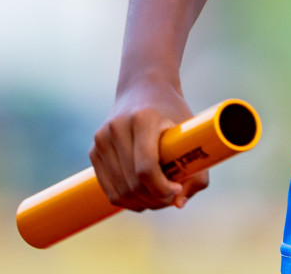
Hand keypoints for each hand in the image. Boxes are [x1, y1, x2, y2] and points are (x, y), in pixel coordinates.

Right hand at [89, 79, 210, 210]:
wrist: (144, 87)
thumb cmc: (173, 111)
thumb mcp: (191, 132)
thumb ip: (196, 170)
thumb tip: (179, 204)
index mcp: (143, 119)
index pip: (146, 168)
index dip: (162, 188)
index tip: (177, 190)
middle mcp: (117, 127)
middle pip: (133, 183)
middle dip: (154, 199)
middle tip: (171, 198)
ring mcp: (102, 139)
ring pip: (119, 191)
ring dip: (141, 203)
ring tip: (159, 198)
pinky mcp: (94, 150)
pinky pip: (108, 188)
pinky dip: (126, 199)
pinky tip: (142, 197)